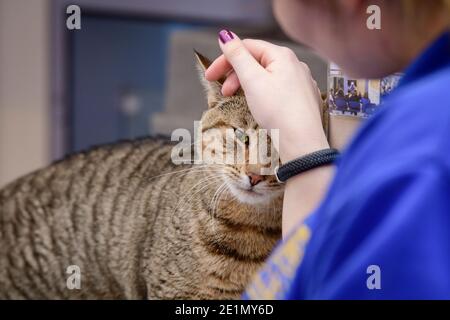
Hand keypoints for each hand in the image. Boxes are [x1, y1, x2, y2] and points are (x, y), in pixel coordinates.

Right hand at [206, 30, 328, 162]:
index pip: (247, 47)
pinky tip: (259, 106)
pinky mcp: (302, 99)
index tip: (210, 76)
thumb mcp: (252, 80)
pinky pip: (277, 89)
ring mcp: (300, 82)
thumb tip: (226, 36)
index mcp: (282, 56)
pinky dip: (262, 93)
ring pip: (267, 76)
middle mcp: (295, 65)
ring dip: (248, 85)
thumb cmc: (279, 111)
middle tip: (223, 91)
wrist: (302, 141)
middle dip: (236, 75)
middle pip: (257, 61)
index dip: (225, 60)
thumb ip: (237, 56)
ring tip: (238, 99)